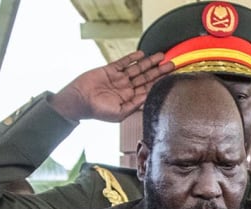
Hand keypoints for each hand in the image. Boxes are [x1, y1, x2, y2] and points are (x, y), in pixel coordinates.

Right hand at [48, 50, 173, 122]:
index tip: (172, 78)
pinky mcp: (109, 70)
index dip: (160, 83)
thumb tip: (149, 99)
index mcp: (131, 99)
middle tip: (172, 64)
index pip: (149, 89)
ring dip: (149, 62)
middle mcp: (126, 87)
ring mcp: (119, 78)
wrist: (78, 101)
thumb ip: (135, 105)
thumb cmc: (98, 111)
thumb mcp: (120, 112)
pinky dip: (132, 58)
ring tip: (161, 56)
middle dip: (160, 71)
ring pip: (137, 68)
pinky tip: (142, 54)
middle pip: (147, 77)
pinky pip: (123, 62)